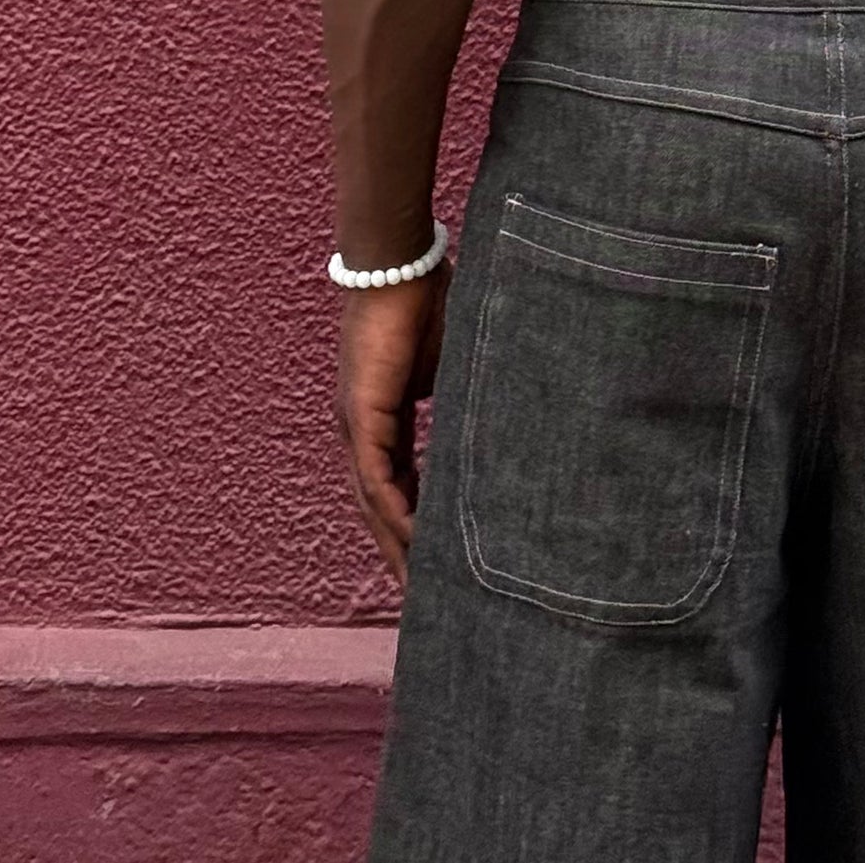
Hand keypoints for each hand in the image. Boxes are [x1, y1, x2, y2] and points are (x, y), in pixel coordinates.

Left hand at [334, 261, 450, 586]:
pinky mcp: (362, 413)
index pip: (398, 486)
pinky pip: (378, 477)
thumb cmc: (430, 300)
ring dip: (396, 546)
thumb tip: (507, 424)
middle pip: (378, 509)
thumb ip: (467, 399)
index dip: (414, 525)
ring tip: (420, 588)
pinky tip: (414, 542)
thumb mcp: (456, 364)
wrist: (400, 263)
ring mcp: (357, 424)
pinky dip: (395, 512)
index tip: (437, 561)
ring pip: (373, 503)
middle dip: (401, 554)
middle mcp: (362, 429)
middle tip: (426, 601)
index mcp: (383, 418)